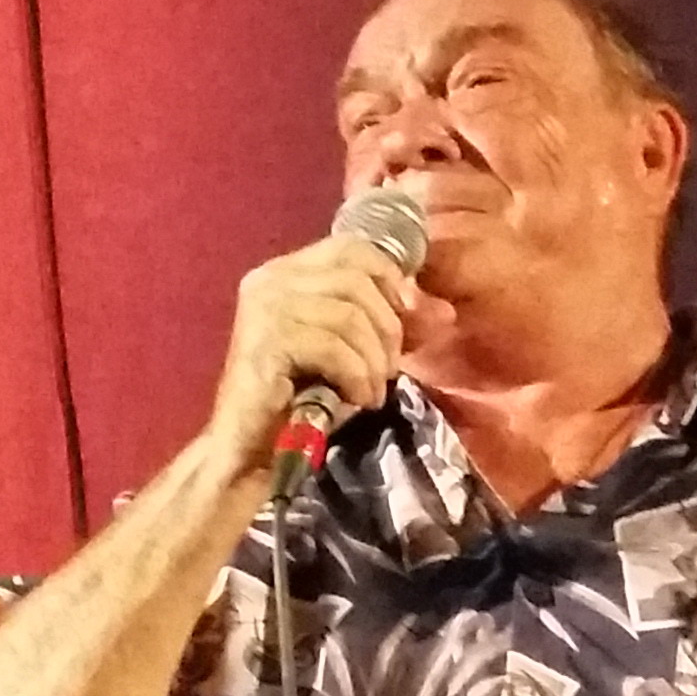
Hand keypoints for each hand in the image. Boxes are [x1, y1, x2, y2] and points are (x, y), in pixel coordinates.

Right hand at [198, 232, 420, 466]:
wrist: (251, 447)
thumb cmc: (301, 399)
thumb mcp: (353, 351)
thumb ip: (390, 323)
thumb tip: (445, 312)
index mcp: (285, 271)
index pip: (350, 247)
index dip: (389, 275)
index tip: (409, 313)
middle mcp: (270, 279)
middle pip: (356, 280)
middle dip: (386, 328)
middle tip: (387, 371)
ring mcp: (264, 307)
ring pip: (349, 315)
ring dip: (373, 360)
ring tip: (371, 391)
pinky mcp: (266, 341)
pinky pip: (334, 347)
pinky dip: (356, 377)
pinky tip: (356, 400)